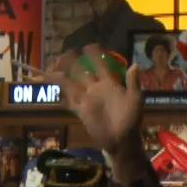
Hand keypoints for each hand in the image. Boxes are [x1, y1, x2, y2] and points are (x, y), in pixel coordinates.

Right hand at [54, 45, 144, 164]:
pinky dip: (60, 96)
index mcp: (109, 83)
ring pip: (71, 84)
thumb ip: (133, 83)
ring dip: (61, 77)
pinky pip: (68, 102)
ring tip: (51, 68)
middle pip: (80, 71)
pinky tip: (52, 91)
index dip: (94, 55)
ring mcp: (87, 100)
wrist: (122, 140)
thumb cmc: (131, 119)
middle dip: (71, 62)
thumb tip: (134, 65)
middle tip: (63, 54)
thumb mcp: (136, 100)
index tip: (87, 46)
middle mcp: (96, 88)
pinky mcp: (81, 112)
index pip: (100, 65)